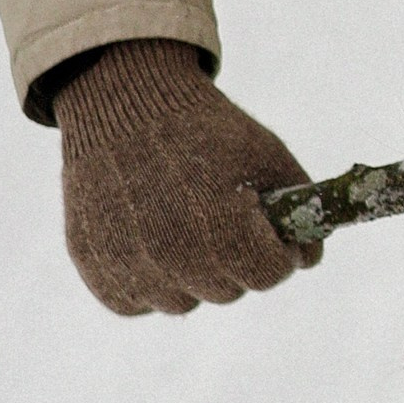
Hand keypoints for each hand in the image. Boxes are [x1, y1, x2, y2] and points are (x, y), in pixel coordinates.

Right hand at [52, 39, 317, 314]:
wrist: (124, 101)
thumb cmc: (204, 128)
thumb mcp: (268, 155)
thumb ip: (303, 209)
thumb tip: (310, 258)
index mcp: (223, 230)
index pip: (269, 275)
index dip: (277, 252)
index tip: (267, 229)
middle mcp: (174, 256)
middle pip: (228, 291)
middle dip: (236, 260)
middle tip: (221, 219)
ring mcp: (130, 265)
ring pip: (181, 302)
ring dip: (189, 275)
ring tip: (182, 224)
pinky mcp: (94, 267)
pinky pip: (134, 301)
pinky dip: (145, 280)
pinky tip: (148, 239)